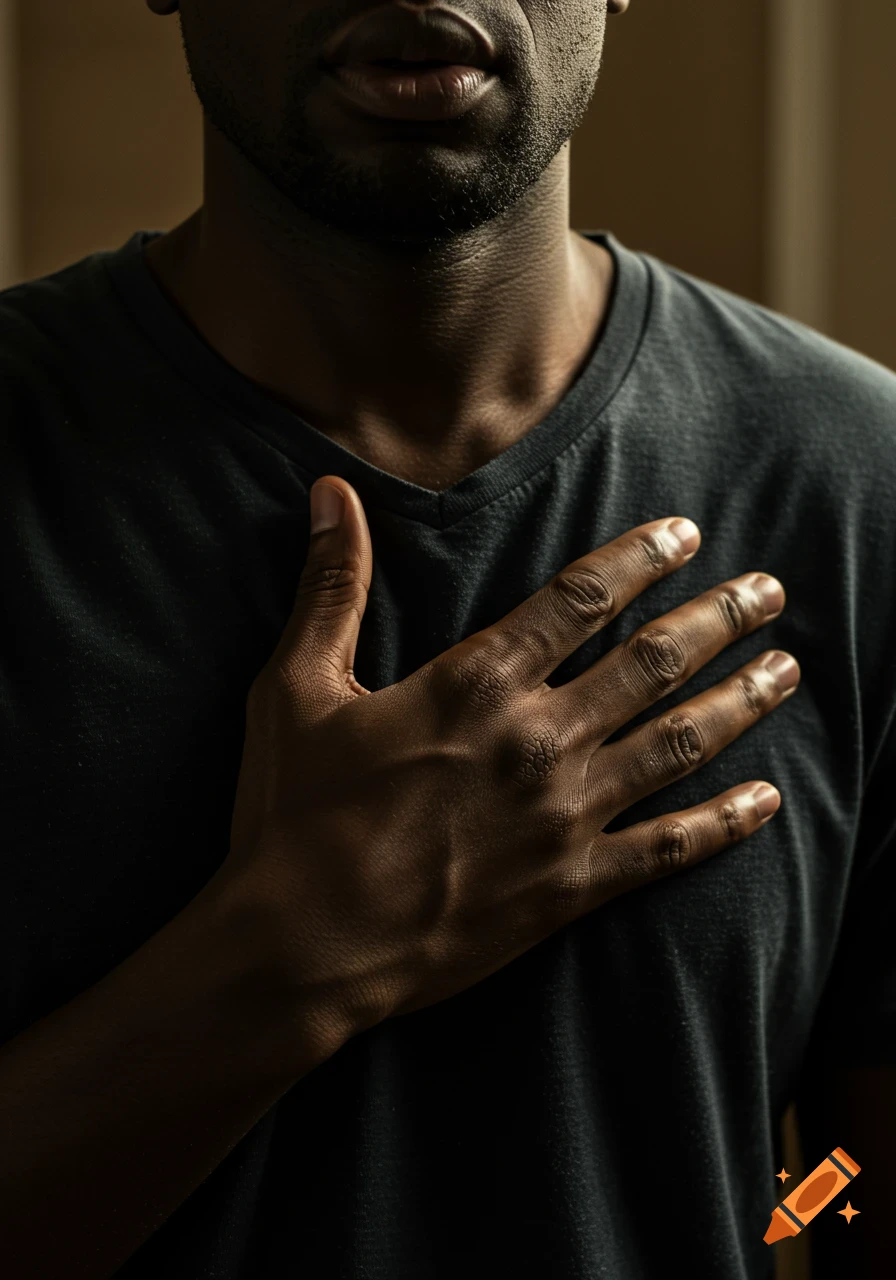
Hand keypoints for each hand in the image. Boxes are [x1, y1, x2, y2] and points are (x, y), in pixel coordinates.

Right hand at [220, 476, 798, 1038]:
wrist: (303, 947)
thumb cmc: (294, 815)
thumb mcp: (297, 688)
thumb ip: (332, 587)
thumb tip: (333, 493)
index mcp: (476, 684)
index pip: (582, 599)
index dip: (641, 558)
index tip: (687, 534)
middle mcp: (538, 740)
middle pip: (652, 662)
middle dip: (719, 619)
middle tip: (770, 591)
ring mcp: (564, 817)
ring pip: (678, 744)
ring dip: (739, 701)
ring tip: (787, 671)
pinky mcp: (572, 887)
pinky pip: (668, 849)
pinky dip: (723, 822)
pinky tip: (766, 800)